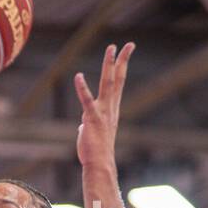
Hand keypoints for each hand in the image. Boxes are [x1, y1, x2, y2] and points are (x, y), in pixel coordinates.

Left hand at [74, 43, 133, 169]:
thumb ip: (88, 123)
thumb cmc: (95, 151)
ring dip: (109, 65)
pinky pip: (86, 100)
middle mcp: (110, 107)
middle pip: (118, 79)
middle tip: (128, 44)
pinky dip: (82, 88)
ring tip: (111, 49)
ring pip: (107, 84)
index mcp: (112, 109)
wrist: (99, 163)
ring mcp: (103, 112)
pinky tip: (78, 76)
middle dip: (122, 61)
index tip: (126, 52)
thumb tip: (83, 123)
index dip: (121, 67)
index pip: (118, 84)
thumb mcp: (91, 133)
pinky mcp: (91, 118)